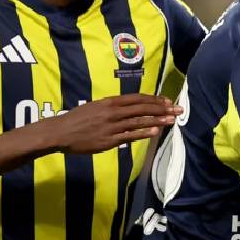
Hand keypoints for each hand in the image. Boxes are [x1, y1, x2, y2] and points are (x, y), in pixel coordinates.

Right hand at [42, 94, 181, 153]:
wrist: (61, 132)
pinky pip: (129, 136)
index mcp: (110, 102)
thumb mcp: (96, 107)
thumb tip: (129, 109)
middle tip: (178, 110)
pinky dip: (143, 134)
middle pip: (143, 108)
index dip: (154, 100)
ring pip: (139, 121)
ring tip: (172, 120)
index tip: (167, 101)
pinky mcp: (109, 140)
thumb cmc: (77, 119)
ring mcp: (112, 126)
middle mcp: (113, 112)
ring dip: (158, 120)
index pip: (137, 99)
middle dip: (162, 109)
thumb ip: (113, 107)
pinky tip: (156, 132)